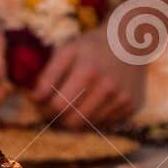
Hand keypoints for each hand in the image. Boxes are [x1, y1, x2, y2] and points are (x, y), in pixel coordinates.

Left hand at [28, 28, 146, 127]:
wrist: (131, 41)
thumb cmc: (92, 46)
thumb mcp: (66, 52)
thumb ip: (48, 75)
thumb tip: (34, 99)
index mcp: (88, 72)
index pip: (58, 106)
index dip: (45, 107)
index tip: (42, 102)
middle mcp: (108, 88)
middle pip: (73, 121)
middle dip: (60, 117)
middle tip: (57, 106)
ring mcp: (123, 99)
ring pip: (88, 125)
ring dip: (78, 117)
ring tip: (78, 100)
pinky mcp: (133, 106)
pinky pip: (105, 123)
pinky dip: (96, 116)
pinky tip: (97, 100)